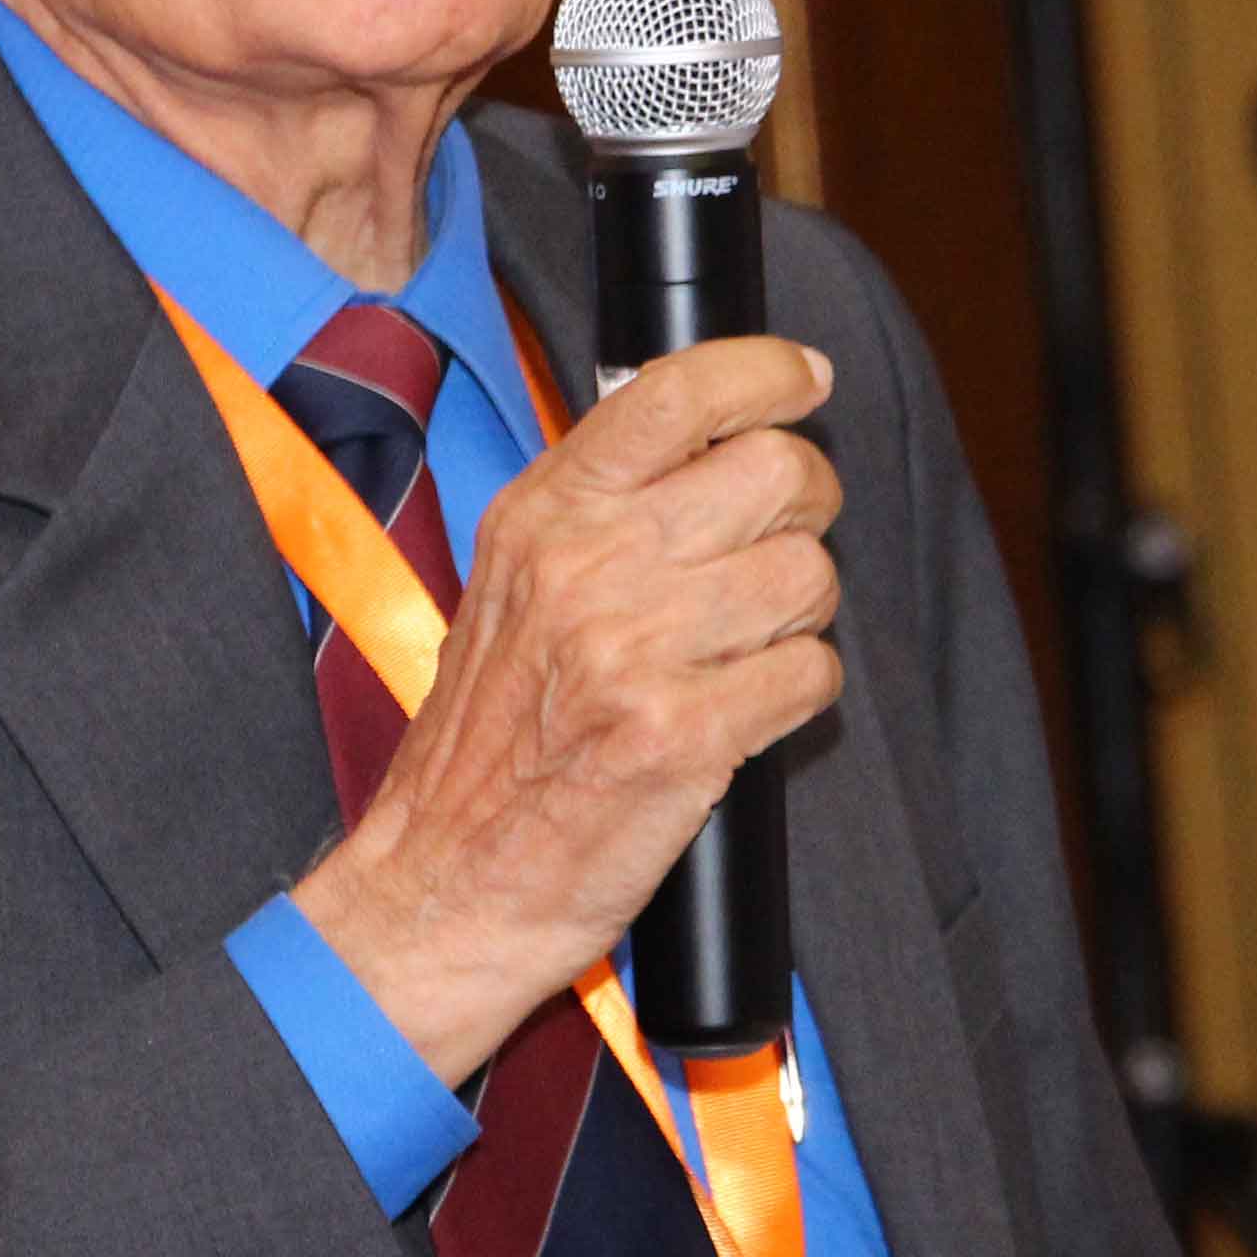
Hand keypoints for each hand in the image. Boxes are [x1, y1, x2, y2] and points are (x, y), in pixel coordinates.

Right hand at [292, 336, 845, 1086]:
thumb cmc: (488, 744)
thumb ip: (595, 506)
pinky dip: (800, 691)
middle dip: (807, 507)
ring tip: (745, 647)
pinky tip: (746, 709)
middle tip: (780, 546)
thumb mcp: (512, 586)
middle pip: (776, 472)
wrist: (445, 884)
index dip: (766, 372)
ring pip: (809, 574)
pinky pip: (812, 672)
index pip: (675, 393)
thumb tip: (713, 431)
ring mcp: (633, 649)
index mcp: (542, 516)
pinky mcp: (681, 735)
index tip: (805, 379)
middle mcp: (586, 566)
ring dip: (802, 613)